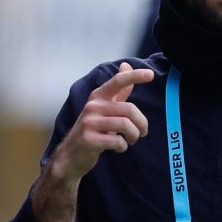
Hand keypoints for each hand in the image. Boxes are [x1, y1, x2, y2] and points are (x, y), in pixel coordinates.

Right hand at [50, 62, 153, 182]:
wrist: (70, 155)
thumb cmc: (93, 129)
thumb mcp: (104, 108)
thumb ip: (118, 90)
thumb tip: (126, 65)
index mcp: (98, 96)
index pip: (118, 81)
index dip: (135, 76)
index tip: (151, 74)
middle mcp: (93, 106)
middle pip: (129, 109)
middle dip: (141, 123)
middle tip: (142, 132)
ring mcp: (89, 123)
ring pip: (125, 125)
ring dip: (134, 136)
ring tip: (131, 140)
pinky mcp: (89, 139)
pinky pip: (117, 141)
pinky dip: (123, 146)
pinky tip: (119, 147)